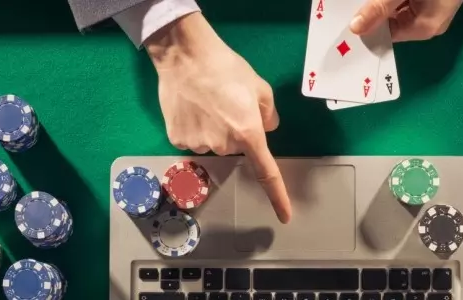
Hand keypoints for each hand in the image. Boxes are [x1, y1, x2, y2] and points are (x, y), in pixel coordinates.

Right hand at [145, 13, 292, 223]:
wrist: (185, 56)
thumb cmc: (225, 67)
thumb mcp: (259, 87)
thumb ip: (268, 113)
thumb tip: (267, 128)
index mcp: (249, 133)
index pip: (266, 173)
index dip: (278, 197)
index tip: (285, 216)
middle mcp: (224, 145)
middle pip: (234, 148)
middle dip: (235, 131)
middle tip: (226, 104)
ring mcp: (198, 144)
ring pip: (212, 144)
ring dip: (212, 129)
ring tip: (205, 101)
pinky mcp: (178, 139)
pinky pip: (191, 140)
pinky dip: (193, 127)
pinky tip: (190, 107)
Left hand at [349, 0, 462, 41]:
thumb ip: (380, 8)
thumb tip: (356, 27)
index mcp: (423, 28)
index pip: (387, 35)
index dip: (366, 27)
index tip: (345, 21)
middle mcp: (428, 22)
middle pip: (391, 20)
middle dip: (373, 10)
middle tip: (349, 6)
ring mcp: (432, 8)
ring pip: (398, 8)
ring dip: (383, 2)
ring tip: (360, 2)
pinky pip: (407, 2)